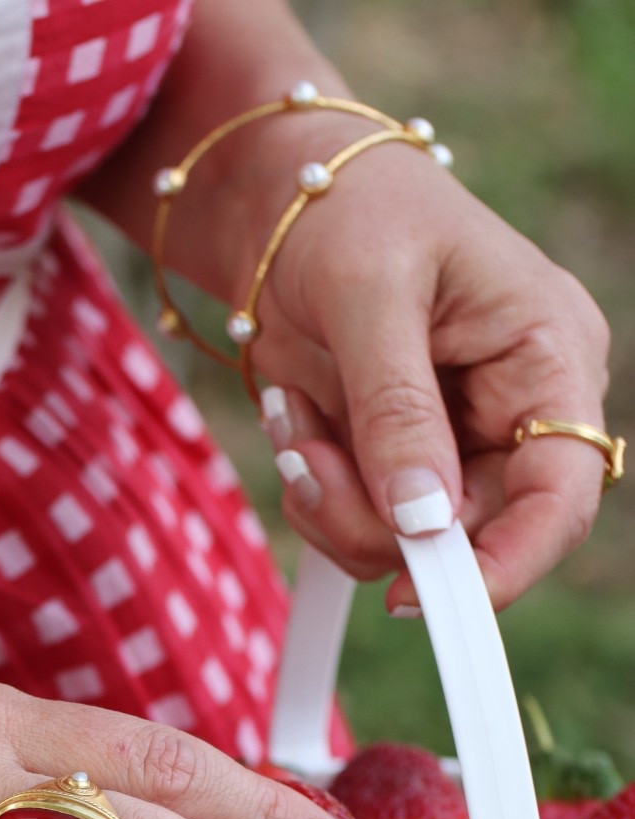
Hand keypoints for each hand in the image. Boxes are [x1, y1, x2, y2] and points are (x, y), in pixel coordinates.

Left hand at [243, 124, 612, 611]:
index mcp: (548, 355)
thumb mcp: (371, 294)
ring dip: (330, 500)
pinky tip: (294, 417)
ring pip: (401, 545)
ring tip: (293, 412)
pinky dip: (313, 489)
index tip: (421, 597)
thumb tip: (422, 520)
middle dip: (373, 518)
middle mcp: (513, 412)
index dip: (506, 563)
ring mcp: (452, 445)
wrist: (280, 199)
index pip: (562, 492)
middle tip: (306, 455)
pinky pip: (358, 525)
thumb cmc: (348, 209)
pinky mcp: (394, 463)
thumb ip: (397, 410)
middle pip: (467, 536)